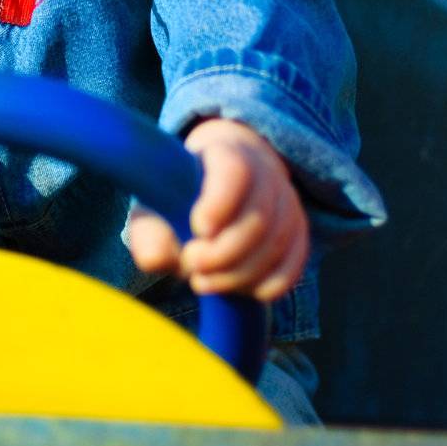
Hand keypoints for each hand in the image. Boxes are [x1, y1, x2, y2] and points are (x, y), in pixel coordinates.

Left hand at [126, 117, 309, 301]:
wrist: (213, 189)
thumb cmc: (178, 200)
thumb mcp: (155, 209)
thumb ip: (149, 233)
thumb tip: (155, 259)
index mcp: (224, 155)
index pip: (236, 170)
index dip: (221, 202)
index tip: (198, 227)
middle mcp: (264, 174)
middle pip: (260, 216)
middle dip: (225, 253)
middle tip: (192, 265)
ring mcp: (286, 203)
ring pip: (277, 244)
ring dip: (240, 274)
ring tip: (203, 282)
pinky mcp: (297, 233)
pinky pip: (293, 266)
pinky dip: (266, 285)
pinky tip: (237, 291)